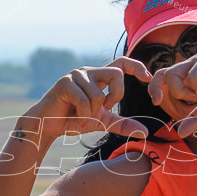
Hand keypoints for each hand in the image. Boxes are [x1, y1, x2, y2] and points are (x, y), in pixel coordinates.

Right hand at [25, 57, 152, 138]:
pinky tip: (73, 115)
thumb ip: (123, 124)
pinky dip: (82, 114)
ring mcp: (76, 75)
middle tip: (105, 108)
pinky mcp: (65, 83)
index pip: (121, 62)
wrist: (48, 126)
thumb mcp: (103, 122)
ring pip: (99, 94)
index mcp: (99, 77)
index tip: (148, 76)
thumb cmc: (74, 120)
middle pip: (116, 74)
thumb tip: (145, 132)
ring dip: (93, 112)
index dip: (137, 66)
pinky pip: (84, 101)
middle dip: (116, 95)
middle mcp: (88, 71)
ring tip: (81, 115)